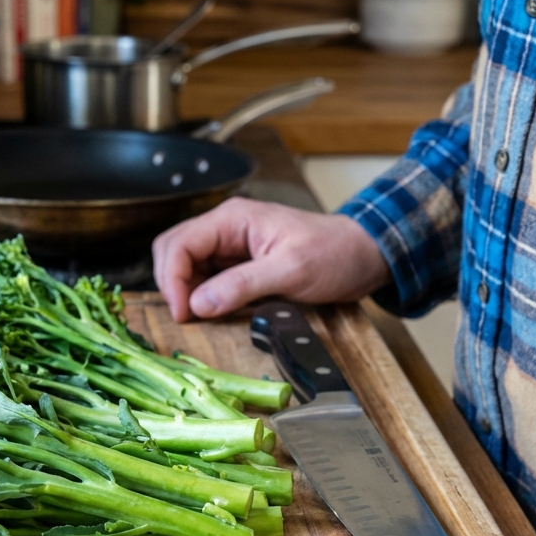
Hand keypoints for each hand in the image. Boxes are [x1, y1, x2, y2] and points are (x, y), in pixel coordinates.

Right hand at [151, 198, 389, 321]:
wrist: (364, 256)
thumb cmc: (334, 254)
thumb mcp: (290, 271)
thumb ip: (242, 285)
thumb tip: (199, 304)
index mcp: (233, 219)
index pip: (180, 243)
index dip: (173, 280)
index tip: (183, 313)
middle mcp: (226, 228)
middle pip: (174, 251)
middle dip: (172, 284)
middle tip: (186, 317)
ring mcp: (230, 246)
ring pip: (186, 266)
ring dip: (186, 291)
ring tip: (200, 316)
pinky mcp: (238, 264)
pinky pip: (206, 278)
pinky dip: (202, 296)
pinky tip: (214, 311)